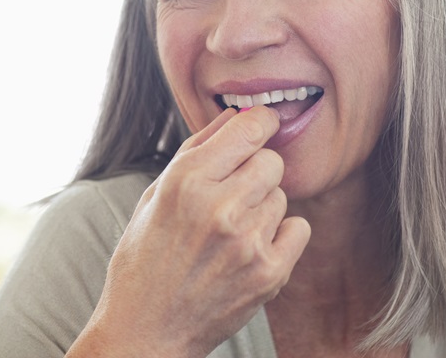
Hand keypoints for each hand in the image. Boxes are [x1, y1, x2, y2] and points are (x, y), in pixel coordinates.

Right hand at [78, 107, 310, 357]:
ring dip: (263, 206)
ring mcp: (247, 241)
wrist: (146, 331)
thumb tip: (235, 114)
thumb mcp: (155, 195)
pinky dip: (282, 234)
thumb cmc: (145, 258)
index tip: (263, 125)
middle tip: (235, 192)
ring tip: (231, 231)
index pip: (249, 127)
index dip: (261, 121)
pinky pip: (299, 228)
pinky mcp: (268, 273)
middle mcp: (218, 206)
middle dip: (256, 170)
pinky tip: (252, 247)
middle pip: (271, 160)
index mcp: (186, 181)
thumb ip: (196, 149)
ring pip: (281, 195)